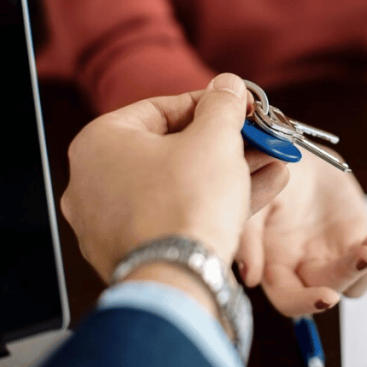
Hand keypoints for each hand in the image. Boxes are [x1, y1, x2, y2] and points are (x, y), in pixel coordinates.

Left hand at [61, 73, 289, 280]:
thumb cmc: (187, 204)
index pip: (161, 108)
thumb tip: (227, 85)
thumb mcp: (215, 138)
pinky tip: (262, 188)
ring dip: (229, 172)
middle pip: (172, 149)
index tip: (241, 106)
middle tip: (259, 137)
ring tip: (272, 163)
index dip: (211, 104)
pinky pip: (179, 214)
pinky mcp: (134, 251)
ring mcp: (111, 221)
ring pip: (180, 185)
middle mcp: (94, 182)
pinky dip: (216, 202)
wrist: (180, 281)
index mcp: (99, 143)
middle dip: (226, 143)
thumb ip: (222, 104)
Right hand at [237, 151, 366, 316]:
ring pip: (352, 281)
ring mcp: (330, 254)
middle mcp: (302, 265)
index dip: (304, 303)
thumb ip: (249, 237)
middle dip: (345, 279)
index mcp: (273, 263)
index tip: (326, 297)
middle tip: (363, 259)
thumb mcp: (254, 198)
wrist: (293, 149)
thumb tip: (251, 278)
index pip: (287, 299)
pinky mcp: (353, 239)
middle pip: (324, 292)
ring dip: (365, 269)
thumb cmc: (266, 171)